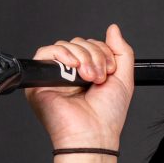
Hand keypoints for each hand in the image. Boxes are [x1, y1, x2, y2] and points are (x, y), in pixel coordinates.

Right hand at [24, 23, 134, 150]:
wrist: (94, 134)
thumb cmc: (108, 116)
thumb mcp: (124, 78)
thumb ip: (121, 51)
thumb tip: (113, 28)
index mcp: (87, 71)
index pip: (91, 44)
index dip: (102, 51)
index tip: (109, 71)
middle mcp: (70, 72)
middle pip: (79, 43)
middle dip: (94, 55)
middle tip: (98, 78)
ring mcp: (55, 76)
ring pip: (65, 46)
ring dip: (82, 57)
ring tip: (88, 79)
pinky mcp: (39, 81)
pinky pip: (45, 53)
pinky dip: (62, 55)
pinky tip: (73, 69)